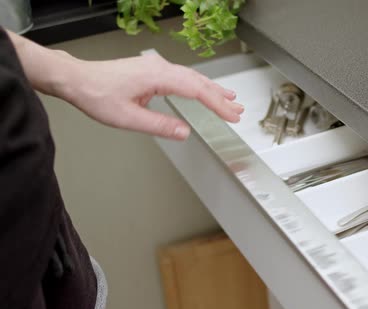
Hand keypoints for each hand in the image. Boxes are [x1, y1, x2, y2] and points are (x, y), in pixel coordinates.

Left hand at [58, 53, 242, 140]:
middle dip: (221, 97)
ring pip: (192, 77)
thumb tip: (185, 132)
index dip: (217, 104)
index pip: (197, 90)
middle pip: (199, 82)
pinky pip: (182, 76)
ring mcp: (156, 67)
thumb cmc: (97, 95)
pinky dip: (198, 85)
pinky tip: (203, 90)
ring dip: (212, 90)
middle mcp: (160, 67)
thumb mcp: (129, 118)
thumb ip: (160, 125)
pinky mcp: (152, 70)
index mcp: (158, 77)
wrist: (78, 80)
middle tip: (238, 110)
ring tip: (230, 100)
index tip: (232, 115)